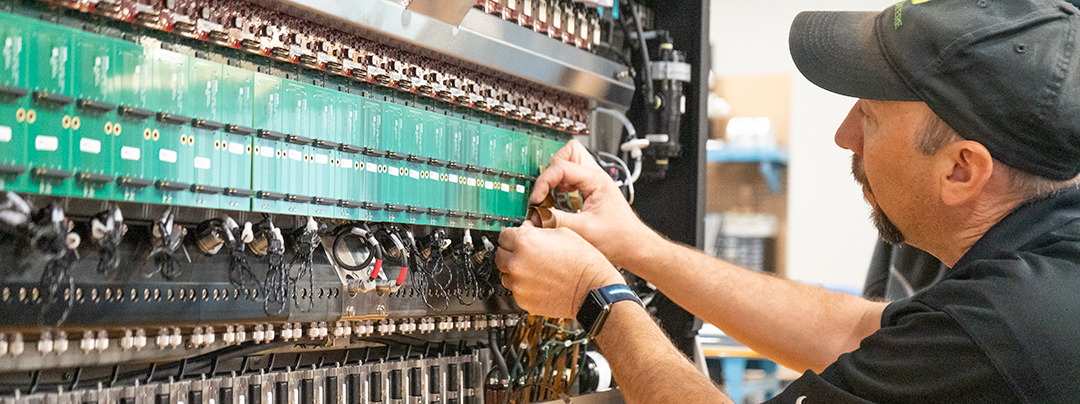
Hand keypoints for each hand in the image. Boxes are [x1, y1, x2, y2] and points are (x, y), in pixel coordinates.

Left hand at [497, 221, 624, 318]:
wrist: (593, 289)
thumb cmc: (583, 262)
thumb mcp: (562, 233)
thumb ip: (537, 231)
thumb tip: (525, 231)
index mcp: (525, 242)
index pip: (503, 235)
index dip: (512, 235)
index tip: (516, 238)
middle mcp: (518, 263)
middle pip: (499, 255)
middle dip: (510, 252)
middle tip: (524, 253)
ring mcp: (519, 284)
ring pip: (505, 274)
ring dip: (514, 270)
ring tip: (534, 269)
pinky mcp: (523, 300)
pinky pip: (515, 290)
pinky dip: (523, 286)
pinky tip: (539, 282)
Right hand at [530, 139, 658, 266]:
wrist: (633, 245)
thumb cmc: (619, 237)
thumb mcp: (584, 230)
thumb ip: (557, 221)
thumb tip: (535, 217)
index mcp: (596, 180)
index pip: (562, 166)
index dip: (544, 181)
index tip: (537, 199)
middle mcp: (595, 176)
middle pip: (568, 152)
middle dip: (551, 168)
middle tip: (545, 189)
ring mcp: (592, 182)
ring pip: (569, 162)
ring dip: (555, 176)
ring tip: (550, 195)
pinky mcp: (589, 190)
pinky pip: (569, 178)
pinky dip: (559, 186)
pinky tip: (558, 202)